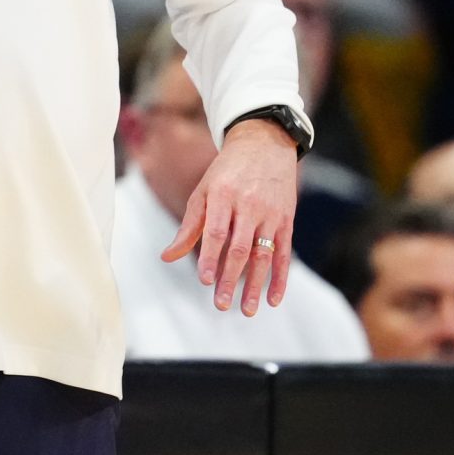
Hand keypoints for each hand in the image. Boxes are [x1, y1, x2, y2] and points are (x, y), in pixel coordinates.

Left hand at [159, 119, 297, 315]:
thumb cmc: (226, 173)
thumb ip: (189, 227)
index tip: (204, 280)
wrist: (264, 144)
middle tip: (221, 304)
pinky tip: (273, 299)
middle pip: (240, 247)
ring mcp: (270, 213)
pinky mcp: (286, 221)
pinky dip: (280, 278)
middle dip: (230, 278)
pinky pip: (283, 253)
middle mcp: (248, 204)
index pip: (216, 231)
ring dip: (255, 285)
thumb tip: (167, 257)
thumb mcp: (203, 192)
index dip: (210, 256)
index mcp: (222, 195)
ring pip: (262, 254)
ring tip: (246, 310)